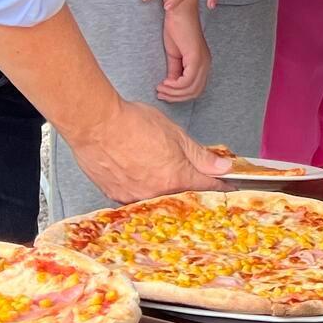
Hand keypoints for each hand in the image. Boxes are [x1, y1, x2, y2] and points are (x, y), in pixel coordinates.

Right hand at [64, 98, 230, 203]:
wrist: (95, 124)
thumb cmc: (133, 123)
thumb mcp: (175, 134)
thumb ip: (200, 154)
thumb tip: (222, 167)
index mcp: (176, 178)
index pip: (206, 187)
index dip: (220, 185)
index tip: (227, 186)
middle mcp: (156, 193)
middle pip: (181, 195)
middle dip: (189, 187)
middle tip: (188, 174)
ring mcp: (134, 197)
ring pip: (158, 199)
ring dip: (164, 189)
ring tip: (158, 171)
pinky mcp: (116, 195)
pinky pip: (136, 198)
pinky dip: (143, 189)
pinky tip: (140, 176)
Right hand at [156, 5, 209, 102]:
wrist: (178, 12)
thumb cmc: (176, 29)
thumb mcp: (174, 55)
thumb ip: (175, 70)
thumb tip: (170, 85)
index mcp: (203, 64)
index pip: (196, 89)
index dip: (180, 95)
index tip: (164, 93)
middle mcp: (206, 64)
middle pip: (195, 92)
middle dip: (176, 97)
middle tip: (161, 94)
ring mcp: (203, 61)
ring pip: (191, 88)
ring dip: (173, 92)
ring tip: (160, 88)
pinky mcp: (196, 58)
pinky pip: (187, 80)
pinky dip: (175, 85)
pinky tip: (165, 82)